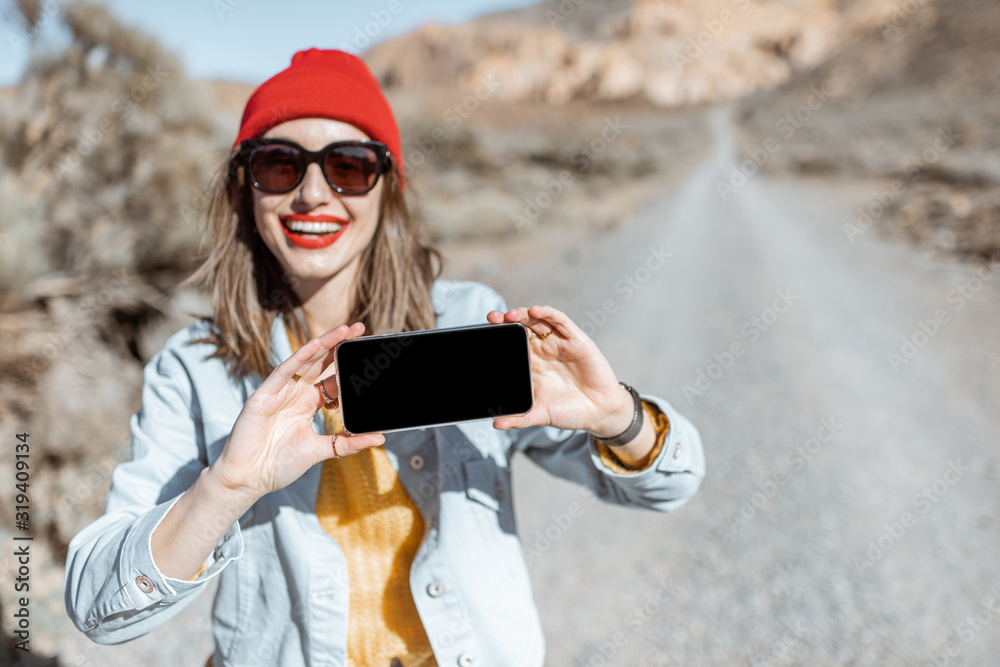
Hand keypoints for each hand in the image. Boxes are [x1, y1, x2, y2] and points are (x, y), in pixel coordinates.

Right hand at [209, 323, 385, 500]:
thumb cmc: (280, 464)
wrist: (249, 478)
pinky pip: (283, 371)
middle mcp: (296, 393)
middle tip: (360, 330)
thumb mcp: (321, 450)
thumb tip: (380, 439)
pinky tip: (314, 345)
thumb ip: (348, 443)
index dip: (348, 366)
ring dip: (323, 344)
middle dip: (339, 346)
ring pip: (305, 361)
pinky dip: (299, 357)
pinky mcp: (264, 394)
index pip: (332, 378)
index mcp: (309, 403)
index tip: (368, 354)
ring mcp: (280, 391)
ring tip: (344, 330)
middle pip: (321, 363)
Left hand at [485, 305, 632, 436]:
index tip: (485, 332)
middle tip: (493, 319)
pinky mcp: (577, 340)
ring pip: (539, 321)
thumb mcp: (541, 414)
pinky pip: (561, 322)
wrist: (599, 413)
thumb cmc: (569, 411)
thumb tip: (496, 424)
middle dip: (506, 321)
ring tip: (511, 315)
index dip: (499, 335)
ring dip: (524, 314)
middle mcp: (543, 350)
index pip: (512, 344)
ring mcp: (559, 343)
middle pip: (522, 328)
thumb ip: (519, 419)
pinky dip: (548, 313)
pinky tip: (536, 311)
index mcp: (532, 364)